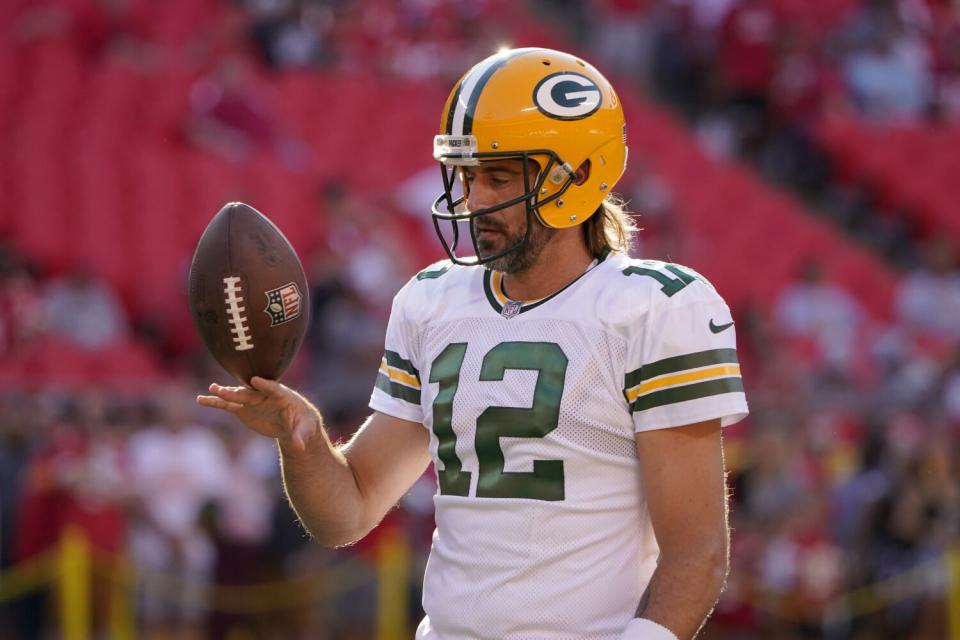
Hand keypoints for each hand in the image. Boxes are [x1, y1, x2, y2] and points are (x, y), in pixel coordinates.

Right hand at [196, 377, 319, 452]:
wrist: (294, 423)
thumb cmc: (303, 423)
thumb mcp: (305, 429)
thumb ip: (300, 436)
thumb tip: (299, 447)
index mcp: (283, 395)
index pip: (273, 388)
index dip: (265, 385)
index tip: (255, 380)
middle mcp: (265, 395)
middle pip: (250, 393)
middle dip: (237, 392)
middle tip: (222, 390)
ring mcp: (253, 401)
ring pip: (236, 396)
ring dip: (224, 393)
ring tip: (211, 390)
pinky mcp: (244, 409)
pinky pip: (228, 405)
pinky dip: (215, 403)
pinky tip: (201, 400)